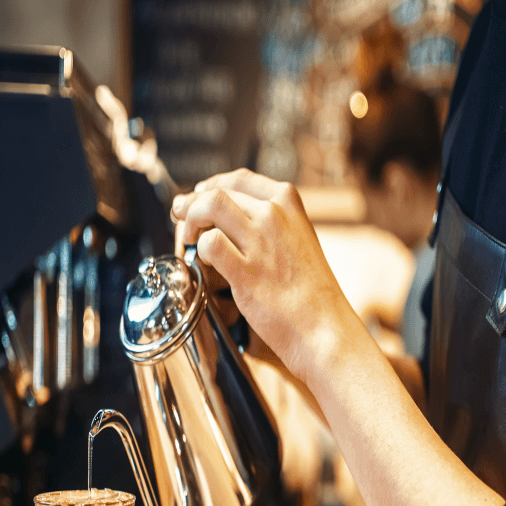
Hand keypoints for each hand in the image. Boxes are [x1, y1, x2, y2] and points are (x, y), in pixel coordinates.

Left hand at [170, 169, 358, 383]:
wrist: (324, 327)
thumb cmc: (312, 293)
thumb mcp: (300, 242)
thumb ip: (274, 226)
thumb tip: (237, 220)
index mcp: (289, 204)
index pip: (239, 179)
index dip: (212, 185)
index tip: (200, 195)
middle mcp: (274, 215)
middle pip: (218, 192)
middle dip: (192, 204)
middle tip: (180, 216)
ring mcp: (261, 241)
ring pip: (209, 207)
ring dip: (190, 220)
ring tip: (189, 238)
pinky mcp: (247, 270)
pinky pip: (210, 244)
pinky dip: (200, 251)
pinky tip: (205, 263)